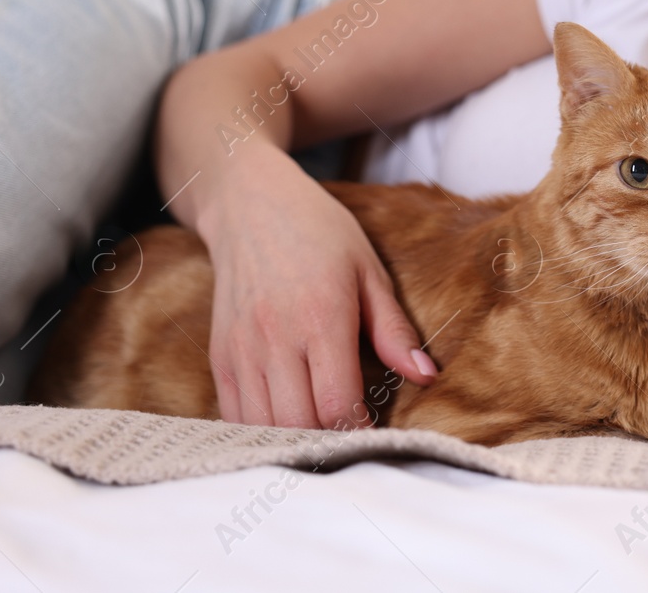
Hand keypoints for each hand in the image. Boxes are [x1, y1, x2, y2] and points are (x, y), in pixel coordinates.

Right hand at [196, 147, 436, 428]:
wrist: (251, 205)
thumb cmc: (320, 233)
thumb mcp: (369, 271)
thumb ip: (394, 330)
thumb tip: (427, 376)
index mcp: (320, 318)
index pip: (336, 404)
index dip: (359, 431)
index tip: (375, 432)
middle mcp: (275, 339)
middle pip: (298, 424)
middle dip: (329, 441)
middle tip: (351, 437)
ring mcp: (241, 350)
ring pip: (262, 426)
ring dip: (293, 439)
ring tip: (321, 433)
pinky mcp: (220, 356)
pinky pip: (233, 415)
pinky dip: (259, 429)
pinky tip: (285, 422)